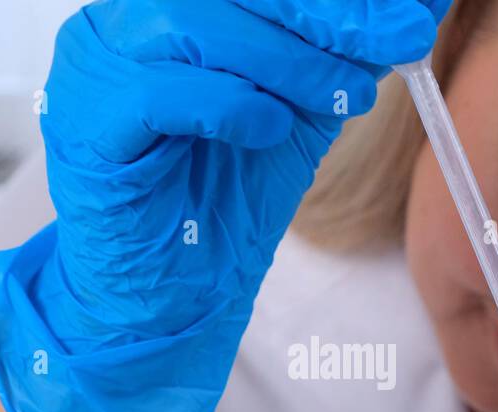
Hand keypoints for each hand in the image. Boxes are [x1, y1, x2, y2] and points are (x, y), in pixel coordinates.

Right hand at [0, 0, 448, 411]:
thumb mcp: (299, 113)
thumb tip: (410, 13)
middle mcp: (121, 24)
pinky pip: (159, 93)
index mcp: (166, 8)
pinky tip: (270, 128)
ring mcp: (95, 69)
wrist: (170, 296)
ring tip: (346, 95)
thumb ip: (339, 58)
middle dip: (327, 14)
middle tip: (399, 36)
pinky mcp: (87, 124)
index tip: (411, 14)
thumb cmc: (221, 204)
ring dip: (290, 60)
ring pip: (196, 26)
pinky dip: (227, 105)